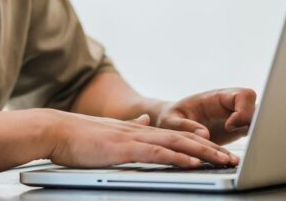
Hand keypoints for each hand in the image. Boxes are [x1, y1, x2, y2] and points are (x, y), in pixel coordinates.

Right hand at [46, 110, 239, 168]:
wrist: (53, 130)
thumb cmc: (74, 136)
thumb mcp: (107, 130)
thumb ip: (130, 127)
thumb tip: (146, 121)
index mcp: (135, 129)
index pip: (174, 134)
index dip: (197, 141)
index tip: (217, 149)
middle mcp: (138, 131)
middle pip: (182, 137)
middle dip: (209, 149)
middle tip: (232, 158)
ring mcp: (131, 139)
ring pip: (176, 144)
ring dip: (202, 153)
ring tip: (224, 161)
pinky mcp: (123, 149)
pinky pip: (157, 153)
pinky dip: (178, 157)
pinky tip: (193, 163)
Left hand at [156, 88, 256, 144]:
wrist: (172, 123)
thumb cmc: (171, 117)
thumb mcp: (170, 120)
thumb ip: (184, 126)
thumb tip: (204, 134)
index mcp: (215, 97)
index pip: (242, 95)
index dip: (242, 110)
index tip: (229, 125)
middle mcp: (229, 106)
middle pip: (256, 107)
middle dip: (253, 122)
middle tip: (235, 135)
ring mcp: (235, 117)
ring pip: (258, 120)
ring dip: (254, 135)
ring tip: (235, 150)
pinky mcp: (236, 130)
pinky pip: (253, 132)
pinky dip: (251, 144)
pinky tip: (234, 156)